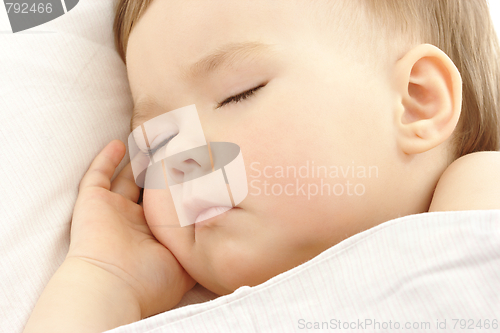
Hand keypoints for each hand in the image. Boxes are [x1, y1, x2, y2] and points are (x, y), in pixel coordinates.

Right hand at [67, 140, 194, 317]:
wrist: (112, 288)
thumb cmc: (152, 282)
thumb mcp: (185, 268)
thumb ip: (199, 250)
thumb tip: (219, 234)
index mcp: (155, 236)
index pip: (169, 206)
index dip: (179, 190)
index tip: (196, 171)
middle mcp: (134, 222)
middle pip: (149, 190)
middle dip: (161, 172)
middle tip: (175, 150)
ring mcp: (112, 211)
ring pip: (125, 179)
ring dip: (137, 161)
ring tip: (152, 142)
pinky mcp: (93, 202)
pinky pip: (97, 175)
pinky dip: (106, 158)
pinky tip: (118, 144)